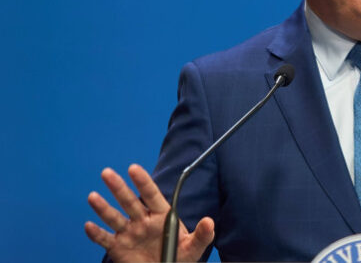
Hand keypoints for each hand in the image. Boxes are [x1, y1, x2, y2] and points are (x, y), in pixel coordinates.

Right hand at [85, 164, 214, 261]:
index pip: (151, 195)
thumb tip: (209, 222)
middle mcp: (142, 221)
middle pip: (129, 202)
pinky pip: (105, 240)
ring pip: (114, 218)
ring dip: (103, 208)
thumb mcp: (193, 247)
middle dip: (119, 188)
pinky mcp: (118, 248)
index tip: (133, 168)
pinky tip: (89, 226)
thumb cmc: (180, 257)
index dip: (142, 181)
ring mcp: (129, 233)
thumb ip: (202, 235)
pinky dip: (96, 234)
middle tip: (107, 173)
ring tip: (93, 196)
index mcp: (161, 215)